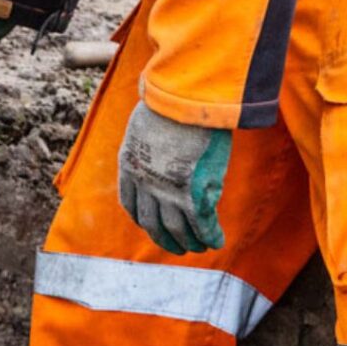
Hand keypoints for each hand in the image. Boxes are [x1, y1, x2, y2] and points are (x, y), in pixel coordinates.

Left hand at [117, 108, 231, 254]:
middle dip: (164, 238)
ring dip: (188, 242)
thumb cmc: (170, 101)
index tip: (150, 225)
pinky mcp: (193, 194)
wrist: (185, 98)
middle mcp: (145, 184)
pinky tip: (216, 241)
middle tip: (177, 247)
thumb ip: (153, 146)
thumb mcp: (148, 123)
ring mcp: (168, 192)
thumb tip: (169, 157)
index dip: (141, 218)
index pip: (130, 203)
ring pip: (176, 229)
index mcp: (130, 165)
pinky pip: (202, 225)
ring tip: (199, 247)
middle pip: (152, 223)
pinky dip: (210, 236)